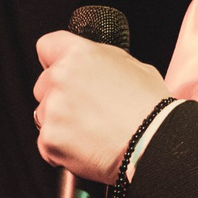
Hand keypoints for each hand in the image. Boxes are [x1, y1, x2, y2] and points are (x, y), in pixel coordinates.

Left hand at [34, 29, 168, 182]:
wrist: (154, 144)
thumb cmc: (151, 108)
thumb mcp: (134, 67)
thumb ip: (104, 61)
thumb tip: (96, 67)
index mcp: (79, 54)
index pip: (47, 46)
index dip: (55, 61)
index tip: (62, 73)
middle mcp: (60, 77)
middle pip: (43, 85)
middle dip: (59, 97)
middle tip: (86, 111)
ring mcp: (52, 109)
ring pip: (43, 115)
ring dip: (60, 124)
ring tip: (91, 133)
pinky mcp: (49, 139)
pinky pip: (46, 144)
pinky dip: (61, 150)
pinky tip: (86, 149)